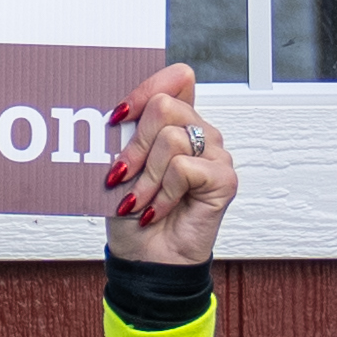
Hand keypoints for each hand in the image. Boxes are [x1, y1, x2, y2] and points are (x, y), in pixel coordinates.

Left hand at [105, 64, 232, 267]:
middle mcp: (200, 133)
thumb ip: (124, 135)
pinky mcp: (224, 178)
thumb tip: (113, 114)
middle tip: (121, 175)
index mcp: (178, 123)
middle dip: (134, 145)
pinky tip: (156, 210)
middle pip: (165, 106)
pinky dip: (161, 193)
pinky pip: (183, 168)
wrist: (146, 257)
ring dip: (145, 177)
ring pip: (171, 138)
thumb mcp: (118, 166)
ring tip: (137, 201)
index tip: (117, 117)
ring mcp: (215, 154)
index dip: (145, 89)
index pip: (176, 78)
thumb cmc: (133, 213)